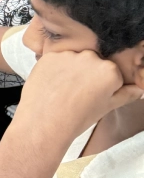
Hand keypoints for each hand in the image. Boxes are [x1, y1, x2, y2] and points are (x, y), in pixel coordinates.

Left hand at [14, 51, 143, 139]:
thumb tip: (138, 89)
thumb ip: (125, 95)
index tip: (95, 95)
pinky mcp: (49, 56)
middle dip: (88, 74)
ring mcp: (68, 55)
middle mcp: (90, 58)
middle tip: (78, 92)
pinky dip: (54, 69)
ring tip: (64, 90)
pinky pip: (56, 59)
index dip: (103, 85)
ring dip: (71, 69)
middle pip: (93, 62)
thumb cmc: (77, 118)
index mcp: (110, 71)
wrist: (44, 122)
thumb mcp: (107, 108)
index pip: (112, 72)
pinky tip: (52, 84)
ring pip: (74, 60)